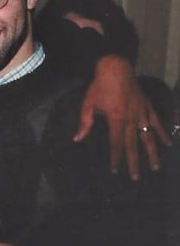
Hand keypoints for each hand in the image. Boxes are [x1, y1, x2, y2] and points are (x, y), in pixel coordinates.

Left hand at [74, 55, 169, 178]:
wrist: (116, 67)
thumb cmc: (99, 86)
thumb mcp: (88, 104)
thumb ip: (85, 123)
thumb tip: (77, 139)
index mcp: (116, 119)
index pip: (116, 143)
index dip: (116, 157)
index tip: (115, 170)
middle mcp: (131, 119)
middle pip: (133, 145)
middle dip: (134, 162)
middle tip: (136, 177)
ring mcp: (142, 113)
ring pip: (148, 137)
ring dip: (152, 153)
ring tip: (155, 167)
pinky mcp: (147, 107)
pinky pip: (157, 123)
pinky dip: (162, 134)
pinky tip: (168, 144)